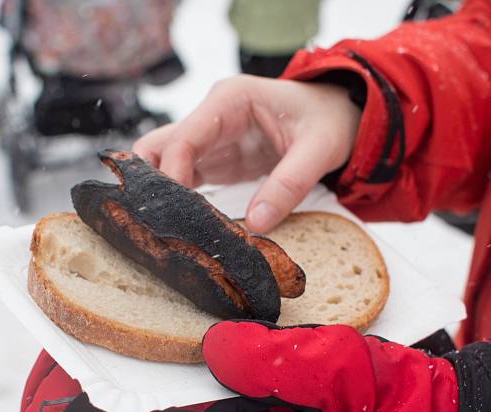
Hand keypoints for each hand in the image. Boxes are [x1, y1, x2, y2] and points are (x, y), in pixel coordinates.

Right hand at [133, 75, 361, 232]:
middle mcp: (210, 116)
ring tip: (165, 231)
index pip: (183, 137)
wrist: (337, 116)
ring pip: (162, 164)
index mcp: (230, 100)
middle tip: (160, 225)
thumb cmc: (328, 122)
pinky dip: (177, 201)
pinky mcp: (214, 161)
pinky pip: (182, 180)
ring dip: (161, 195)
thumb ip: (289, 184)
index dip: (170, 175)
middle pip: (157, 147)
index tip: (173, 213)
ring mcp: (209, 139)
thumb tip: (256, 224)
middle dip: (153, 185)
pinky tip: (180, 228)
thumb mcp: (319, 150)